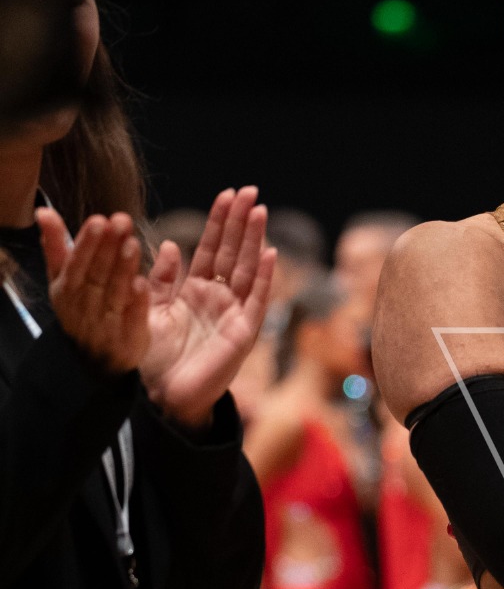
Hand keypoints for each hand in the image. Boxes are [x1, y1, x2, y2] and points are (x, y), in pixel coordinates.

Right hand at [36, 208, 149, 372]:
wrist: (92, 360)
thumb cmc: (78, 309)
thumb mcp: (62, 279)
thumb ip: (55, 246)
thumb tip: (43, 211)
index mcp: (67, 290)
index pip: (76, 264)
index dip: (86, 243)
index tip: (99, 220)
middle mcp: (84, 306)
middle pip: (97, 275)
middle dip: (108, 248)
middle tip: (121, 221)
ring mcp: (106, 324)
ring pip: (114, 294)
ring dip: (123, 269)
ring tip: (133, 244)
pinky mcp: (129, 339)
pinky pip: (132, 320)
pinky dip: (136, 303)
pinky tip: (144, 283)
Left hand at [139, 186, 275, 426]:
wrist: (160, 397)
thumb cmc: (152, 360)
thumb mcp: (149, 310)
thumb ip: (160, 280)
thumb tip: (174, 245)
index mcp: (195, 292)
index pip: (211, 249)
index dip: (220, 222)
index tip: (226, 194)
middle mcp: (218, 300)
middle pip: (233, 253)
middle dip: (241, 222)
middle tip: (250, 190)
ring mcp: (233, 316)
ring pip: (246, 270)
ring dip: (254, 240)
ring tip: (259, 210)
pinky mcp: (243, 334)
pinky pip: (256, 301)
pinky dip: (263, 278)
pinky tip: (269, 253)